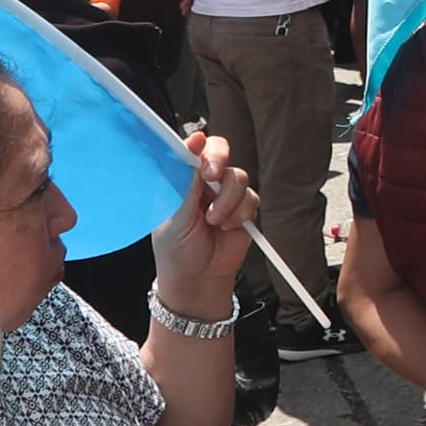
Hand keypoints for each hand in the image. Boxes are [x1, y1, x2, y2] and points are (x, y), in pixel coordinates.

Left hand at [150, 134, 256, 317]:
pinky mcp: (243, 210)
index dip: (197, 144)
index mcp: (181, 181)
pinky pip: (251, 198)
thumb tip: (190, 149)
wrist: (198, 281)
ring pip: (238, 176)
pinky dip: (241, 213)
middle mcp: (203, 184)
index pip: (191, 150)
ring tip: (215, 221)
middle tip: (212, 176)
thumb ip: (185, 183)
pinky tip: (228, 227)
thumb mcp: (174, 216)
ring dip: (228, 200)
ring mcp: (224, 196)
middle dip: (218, 162)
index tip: (198, 145)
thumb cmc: (176, 252)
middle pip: (219, 152)